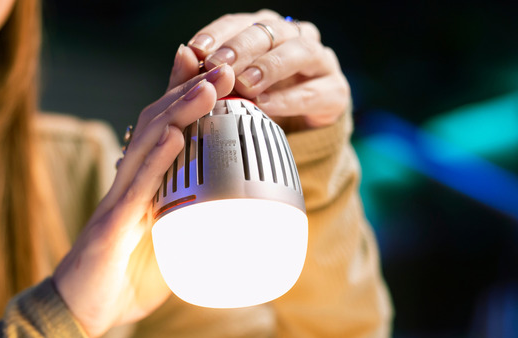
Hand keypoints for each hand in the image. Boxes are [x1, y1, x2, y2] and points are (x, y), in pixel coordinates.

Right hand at [53, 65, 235, 337]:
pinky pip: (136, 188)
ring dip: (178, 112)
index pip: (163, 132)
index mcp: (142, 188)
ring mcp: (118, 201)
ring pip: (147, 146)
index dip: (183, 99)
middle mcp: (128, 185)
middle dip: (187, 92)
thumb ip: (188, 234)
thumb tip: (228, 233)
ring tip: (207, 87)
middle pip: (157, 125)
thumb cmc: (120, 284)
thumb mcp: (165, 254)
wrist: (78, 315)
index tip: (212, 71)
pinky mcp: (111, 225)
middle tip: (221, 67)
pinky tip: (174, 137)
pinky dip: (155, 160)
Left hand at [169, 10, 348, 129]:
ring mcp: (319, 62)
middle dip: (242, 47)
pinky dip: (288, 98)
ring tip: (246, 85)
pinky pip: (314, 90)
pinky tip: (267, 106)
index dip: (218, 34)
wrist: (295, 135)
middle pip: (269, 32)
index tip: (198, 50)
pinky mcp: (335, 91)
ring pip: (299, 52)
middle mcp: (293, 38)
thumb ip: (199, 76)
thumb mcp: (221, 92)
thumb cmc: (251, 106)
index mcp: (264, 31)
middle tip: (220, 65)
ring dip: (269, 67)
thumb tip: (182, 52)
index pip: (238, 22)